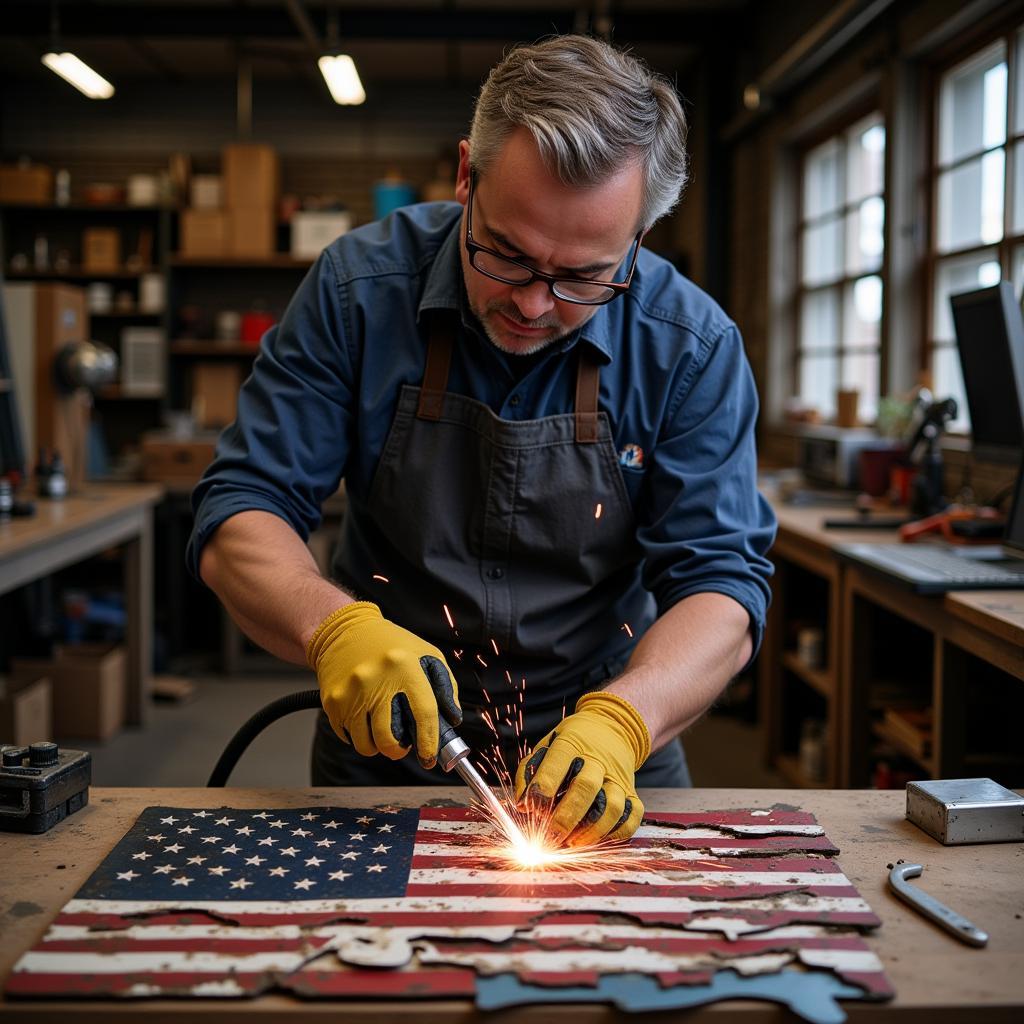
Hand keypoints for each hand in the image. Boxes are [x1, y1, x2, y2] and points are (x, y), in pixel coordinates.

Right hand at [307, 601, 459, 767]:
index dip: (429, 741)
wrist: (344, 630)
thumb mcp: (426, 654)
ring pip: (366, 744)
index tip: (430, 756)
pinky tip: (364, 717)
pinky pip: (348, 737)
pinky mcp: (333, 701)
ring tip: (382, 728)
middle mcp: (376, 680)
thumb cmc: (390, 644)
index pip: (423, 714)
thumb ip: (446, 686)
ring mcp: (351, 693)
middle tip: (402, 745)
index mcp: (405, 667)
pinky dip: (359, 735)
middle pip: (388, 738)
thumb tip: (452, 720)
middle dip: (399, 750)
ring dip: (377, 745)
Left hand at [514, 691, 649, 845]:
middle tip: (552, 835)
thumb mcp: (546, 746)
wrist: (612, 729)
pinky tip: (598, 840)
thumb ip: (528, 772)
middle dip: (567, 816)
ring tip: (572, 843)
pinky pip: (632, 817)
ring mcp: (618, 777)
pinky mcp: (632, 792)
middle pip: (586, 787)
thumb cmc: (571, 744)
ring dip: (592, 830)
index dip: (545, 784)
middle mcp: (599, 759)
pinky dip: (617, 833)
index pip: (559, 761)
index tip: (532, 806)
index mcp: (573, 743)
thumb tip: (522, 805)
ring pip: (612, 807)